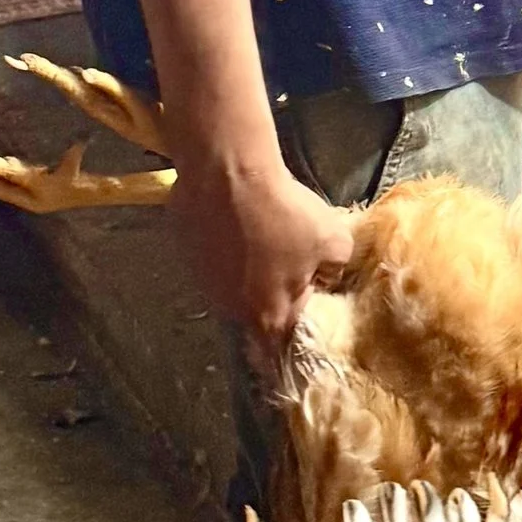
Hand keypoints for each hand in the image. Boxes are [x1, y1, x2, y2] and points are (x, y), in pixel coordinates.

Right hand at [175, 150, 354, 357]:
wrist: (227, 174)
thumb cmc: (284, 214)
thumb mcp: (335, 241)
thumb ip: (336, 270)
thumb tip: (325, 276)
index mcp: (268, 314)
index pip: (280, 347)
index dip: (292, 341)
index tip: (298, 333)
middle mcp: (230, 308)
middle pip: (256, 312)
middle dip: (272, 296)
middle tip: (288, 265)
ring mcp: (203, 282)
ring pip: (232, 286)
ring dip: (245, 271)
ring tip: (260, 237)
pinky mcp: (186, 254)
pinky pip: (212, 258)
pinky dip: (223, 247)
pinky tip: (234, 222)